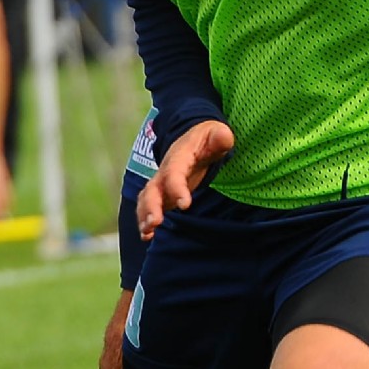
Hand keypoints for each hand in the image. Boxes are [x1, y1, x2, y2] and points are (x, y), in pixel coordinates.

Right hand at [138, 119, 234, 238]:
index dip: (176, 188)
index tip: (185, 205)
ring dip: (144, 216)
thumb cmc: (208, 138)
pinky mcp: (163, 194)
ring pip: (147, 200)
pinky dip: (146, 220)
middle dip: (151, 206)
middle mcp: (165, 171)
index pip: (174, 173)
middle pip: (153, 189)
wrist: (194, 138)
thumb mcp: (217, 133)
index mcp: (179, 157)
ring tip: (147, 233)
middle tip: (155, 223)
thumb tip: (224, 136)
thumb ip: (220, 137)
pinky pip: (149, 207)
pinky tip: (148, 236)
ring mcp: (161, 183)